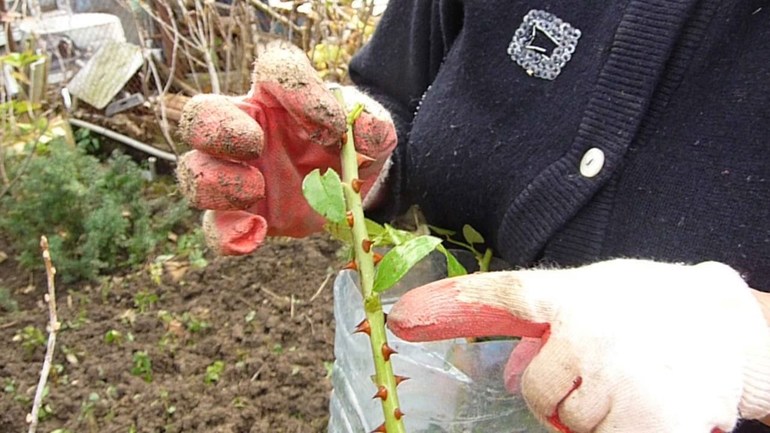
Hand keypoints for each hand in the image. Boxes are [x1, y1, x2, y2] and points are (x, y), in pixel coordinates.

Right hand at [176, 42, 396, 253]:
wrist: (352, 187)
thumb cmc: (353, 146)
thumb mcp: (374, 132)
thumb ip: (372, 125)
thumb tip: (359, 129)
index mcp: (280, 96)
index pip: (276, 69)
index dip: (296, 87)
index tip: (329, 122)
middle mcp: (246, 128)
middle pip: (200, 114)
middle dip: (217, 129)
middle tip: (255, 145)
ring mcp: (237, 174)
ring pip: (194, 173)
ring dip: (216, 182)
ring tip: (256, 190)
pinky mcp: (243, 215)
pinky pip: (216, 228)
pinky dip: (227, 235)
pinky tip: (255, 234)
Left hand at [388, 259, 769, 432]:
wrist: (730, 327)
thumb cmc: (653, 307)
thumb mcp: (595, 294)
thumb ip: (544, 324)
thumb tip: (506, 364)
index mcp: (570, 296)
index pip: (501, 295)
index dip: (451, 304)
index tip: (401, 316)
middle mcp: (586, 333)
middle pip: (536, 389)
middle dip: (558, 392)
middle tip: (603, 370)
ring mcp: (614, 379)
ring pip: (569, 421)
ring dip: (594, 414)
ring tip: (633, 382)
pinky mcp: (647, 421)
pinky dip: (619, 431)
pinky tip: (648, 408)